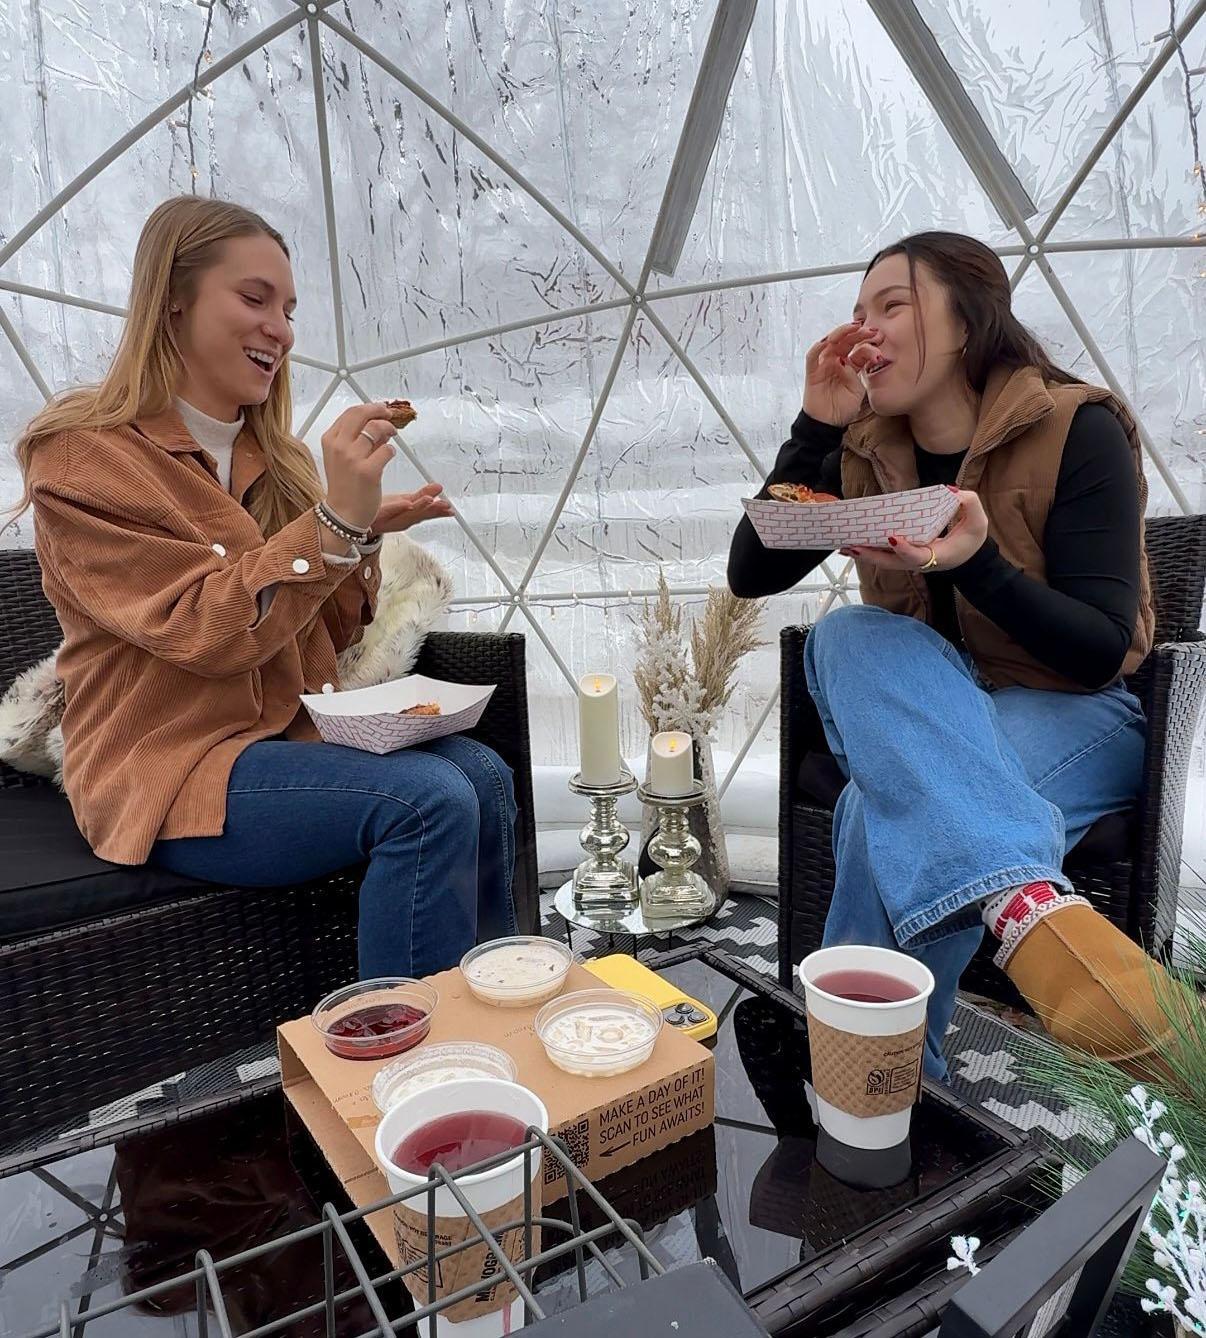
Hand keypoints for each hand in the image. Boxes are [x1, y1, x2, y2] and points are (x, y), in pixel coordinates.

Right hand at [320, 403, 396, 530]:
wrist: (343, 515)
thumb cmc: (345, 487)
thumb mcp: (341, 458)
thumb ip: (356, 440)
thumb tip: (377, 424)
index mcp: (330, 440)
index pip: (350, 413)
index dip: (369, 408)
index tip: (379, 410)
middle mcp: (339, 446)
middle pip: (362, 414)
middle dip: (379, 410)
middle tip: (389, 414)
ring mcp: (353, 458)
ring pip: (376, 428)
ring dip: (388, 429)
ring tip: (392, 436)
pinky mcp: (368, 471)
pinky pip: (387, 450)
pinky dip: (391, 451)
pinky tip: (388, 456)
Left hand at [372, 483, 453, 533]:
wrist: (363, 522)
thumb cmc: (385, 511)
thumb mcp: (406, 502)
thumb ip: (422, 495)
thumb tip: (438, 488)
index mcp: (412, 515)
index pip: (429, 513)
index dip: (439, 511)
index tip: (448, 508)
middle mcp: (404, 519)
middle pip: (421, 514)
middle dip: (433, 510)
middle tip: (442, 504)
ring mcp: (392, 518)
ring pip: (409, 514)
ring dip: (420, 508)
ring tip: (429, 500)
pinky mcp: (380, 514)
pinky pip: (390, 511)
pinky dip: (399, 508)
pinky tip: (407, 504)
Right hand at [803, 321, 873, 426]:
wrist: (828, 424)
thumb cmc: (843, 409)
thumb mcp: (857, 390)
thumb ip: (856, 375)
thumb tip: (849, 362)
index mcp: (850, 365)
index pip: (860, 349)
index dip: (870, 343)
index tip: (880, 340)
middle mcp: (837, 361)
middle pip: (846, 341)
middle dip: (859, 333)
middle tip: (871, 330)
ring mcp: (824, 365)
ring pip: (830, 342)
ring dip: (842, 333)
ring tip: (854, 328)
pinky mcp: (812, 372)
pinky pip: (813, 356)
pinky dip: (818, 347)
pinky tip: (829, 340)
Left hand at [839, 488, 988, 571]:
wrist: (969, 557)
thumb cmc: (971, 539)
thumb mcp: (978, 521)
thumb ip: (969, 504)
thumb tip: (953, 492)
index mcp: (938, 556)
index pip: (918, 556)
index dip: (904, 549)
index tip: (892, 538)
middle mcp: (920, 562)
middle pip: (892, 563)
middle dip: (871, 555)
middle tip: (852, 546)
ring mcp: (910, 561)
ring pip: (884, 562)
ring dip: (864, 555)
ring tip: (844, 546)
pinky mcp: (904, 557)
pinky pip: (884, 556)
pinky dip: (868, 550)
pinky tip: (852, 544)